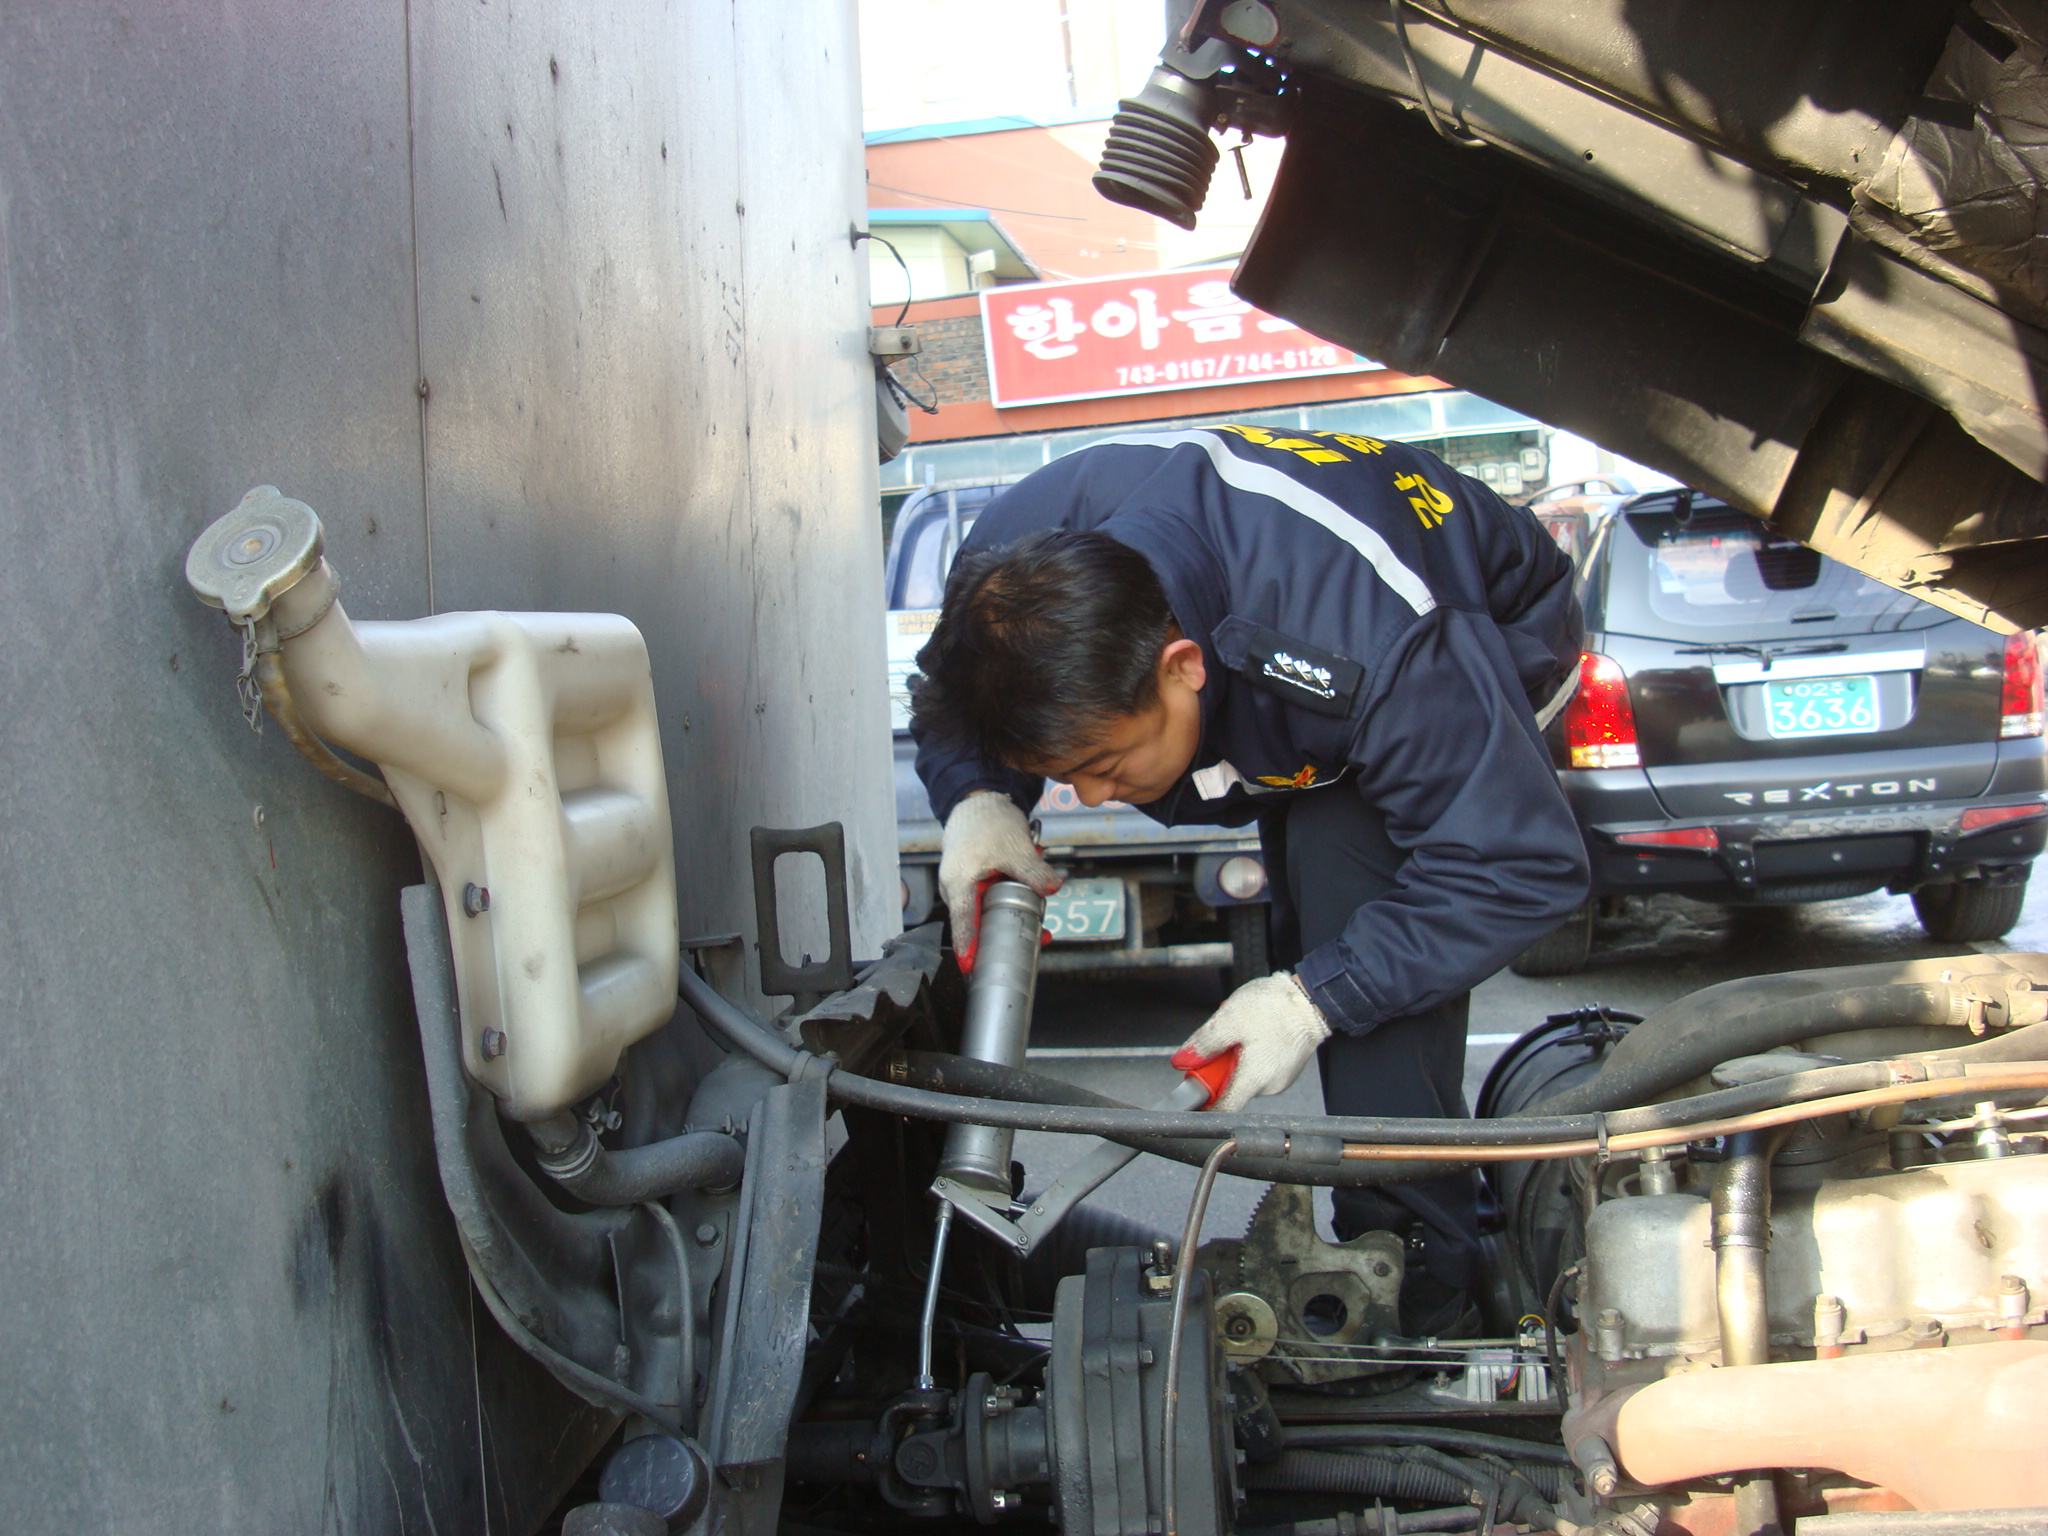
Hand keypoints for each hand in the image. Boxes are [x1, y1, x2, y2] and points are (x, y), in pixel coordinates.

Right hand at [939, 792, 1060, 971]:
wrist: (978, 799)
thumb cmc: (987, 821)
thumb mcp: (1016, 847)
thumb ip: (1034, 871)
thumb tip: (1053, 889)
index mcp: (959, 883)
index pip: (963, 924)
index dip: (969, 948)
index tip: (972, 968)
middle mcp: (956, 888)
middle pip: (979, 922)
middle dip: (1006, 933)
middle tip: (1038, 939)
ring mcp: (964, 885)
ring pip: (989, 909)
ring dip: (1014, 913)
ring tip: (1043, 920)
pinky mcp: (974, 880)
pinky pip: (991, 897)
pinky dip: (1011, 898)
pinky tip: (1034, 894)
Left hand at [1171, 973, 1330, 1112]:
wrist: (1309, 999)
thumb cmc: (1275, 1007)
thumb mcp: (1228, 1020)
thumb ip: (1204, 1044)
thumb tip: (1183, 1060)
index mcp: (1254, 1080)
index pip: (1223, 1109)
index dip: (1204, 1101)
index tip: (1194, 1087)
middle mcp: (1270, 1086)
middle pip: (1232, 1088)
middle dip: (1220, 1066)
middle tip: (1223, 1041)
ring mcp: (1280, 1079)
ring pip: (1245, 1075)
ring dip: (1236, 1057)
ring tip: (1243, 1032)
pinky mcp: (1286, 1069)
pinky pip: (1260, 1067)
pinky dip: (1252, 1054)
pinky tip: (1256, 1034)